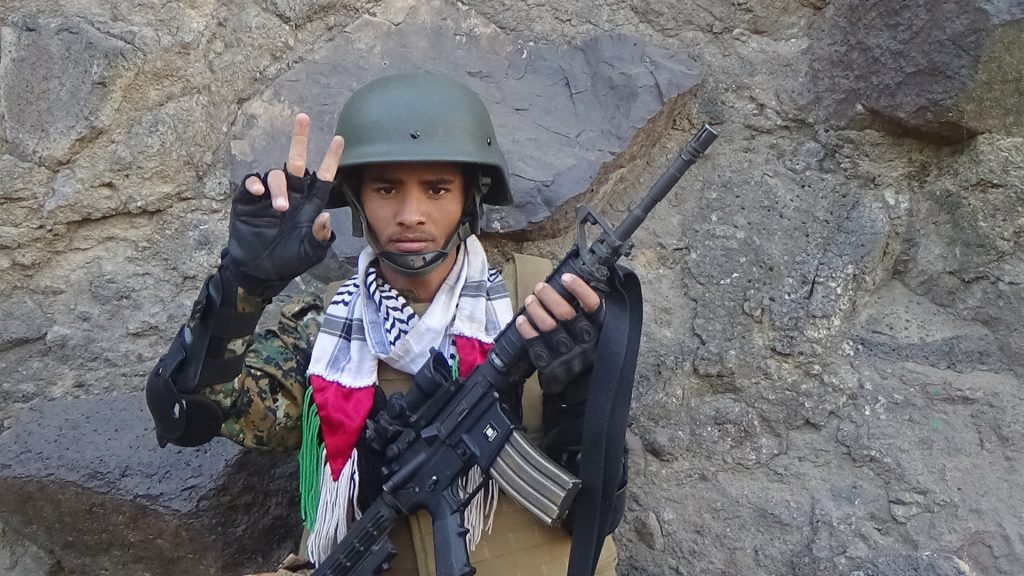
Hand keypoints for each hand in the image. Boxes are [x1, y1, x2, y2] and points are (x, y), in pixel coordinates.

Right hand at [224, 114, 344, 296]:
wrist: (258, 272)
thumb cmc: (288, 261)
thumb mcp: (309, 252)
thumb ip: (319, 236)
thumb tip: (326, 215)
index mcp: (309, 204)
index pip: (324, 178)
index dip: (332, 159)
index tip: (340, 139)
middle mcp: (291, 195)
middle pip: (297, 162)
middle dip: (300, 140)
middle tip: (303, 119)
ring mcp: (269, 196)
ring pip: (276, 174)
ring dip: (278, 186)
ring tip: (280, 208)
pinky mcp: (248, 201)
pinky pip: (251, 182)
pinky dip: (255, 183)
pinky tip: (258, 191)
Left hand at [515, 273, 603, 393]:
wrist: (585, 390)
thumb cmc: (591, 353)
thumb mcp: (601, 333)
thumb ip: (592, 312)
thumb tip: (575, 282)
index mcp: (601, 331)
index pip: (593, 306)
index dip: (580, 289)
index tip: (566, 277)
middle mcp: (585, 343)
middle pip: (566, 315)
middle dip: (550, 297)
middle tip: (540, 286)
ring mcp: (567, 356)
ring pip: (549, 328)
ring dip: (537, 310)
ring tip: (530, 299)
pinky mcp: (550, 365)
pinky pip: (536, 345)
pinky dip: (527, 330)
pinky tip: (522, 319)